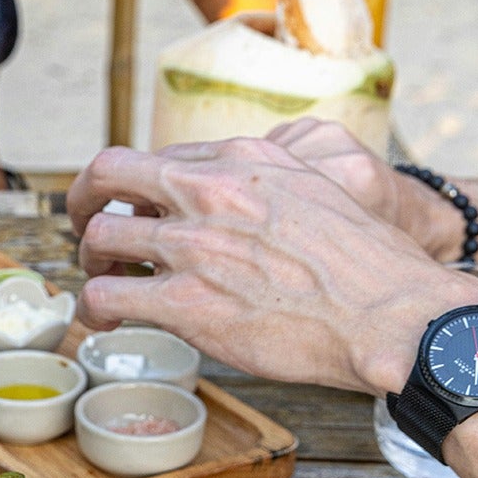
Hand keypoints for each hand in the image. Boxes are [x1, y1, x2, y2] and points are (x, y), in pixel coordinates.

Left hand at [68, 138, 477, 396]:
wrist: (394, 315)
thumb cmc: (366, 265)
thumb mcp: (315, 189)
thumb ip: (261, 181)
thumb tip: (227, 190)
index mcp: (242, 160)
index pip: (157, 158)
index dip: (134, 187)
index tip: (132, 208)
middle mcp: (209, 192)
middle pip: (106, 176)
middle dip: (83, 204)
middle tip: (84, 231)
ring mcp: (193, 246)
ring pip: (98, 237)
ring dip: (91, 262)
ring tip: (104, 284)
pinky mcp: (185, 302)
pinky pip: (106, 294)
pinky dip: (94, 308)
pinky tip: (107, 319)